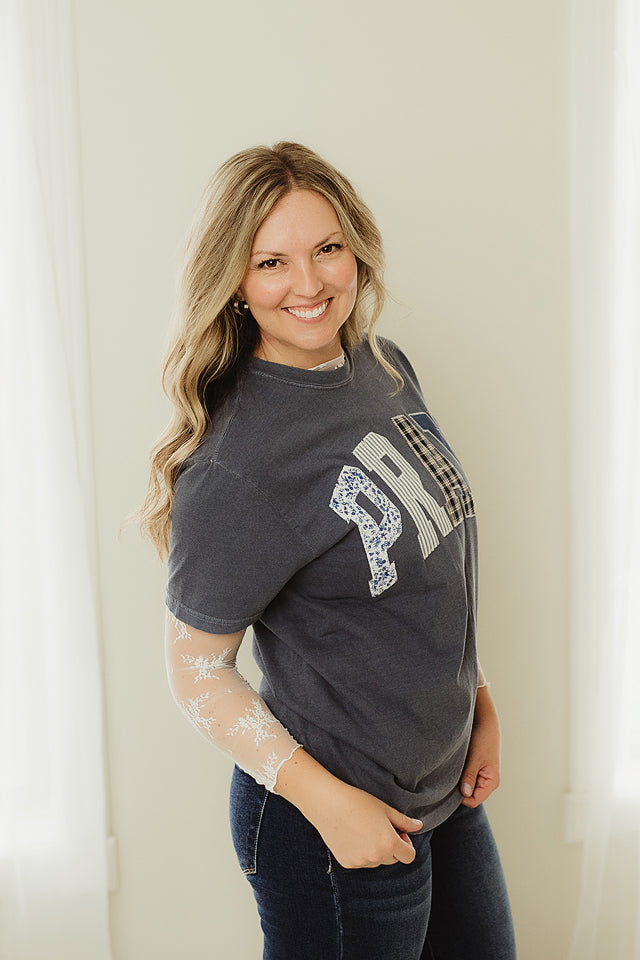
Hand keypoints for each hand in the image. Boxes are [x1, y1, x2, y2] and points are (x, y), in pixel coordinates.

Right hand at [274, 749, 422, 868]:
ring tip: (364, 830)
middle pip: (393, 859)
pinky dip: (361, 853)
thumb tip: (419, 826)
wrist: (328, 804)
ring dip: (376, 851)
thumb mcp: (385, 809)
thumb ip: (404, 821)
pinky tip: (353, 835)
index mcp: (389, 844)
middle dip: (391, 847)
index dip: (406, 844)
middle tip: (380, 828)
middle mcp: (376, 857)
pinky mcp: (347, 863)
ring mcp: (361, 862)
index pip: (409, 856)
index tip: (398, 832)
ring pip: (376, 861)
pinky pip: (361, 861)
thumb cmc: (357, 802)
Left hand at [459, 686, 500, 807]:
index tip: (450, 784)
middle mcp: (487, 782)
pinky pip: (465, 778)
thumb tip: (464, 794)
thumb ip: (469, 776)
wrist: (485, 722)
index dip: (460, 797)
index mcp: (491, 782)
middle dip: (458, 789)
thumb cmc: (483, 739)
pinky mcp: (475, 769)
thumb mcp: (475, 758)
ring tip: (453, 768)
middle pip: (469, 796)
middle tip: (449, 776)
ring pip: (466, 787)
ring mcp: (481, 776)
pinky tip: (454, 765)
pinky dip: (458, 774)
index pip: (473, 801)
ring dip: (458, 780)